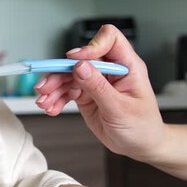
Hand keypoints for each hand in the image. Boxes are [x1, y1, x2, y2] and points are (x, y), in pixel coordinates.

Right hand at [34, 24, 166, 160]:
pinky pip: (66, 91)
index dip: (90, 47)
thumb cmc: (141, 127)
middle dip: (60, 72)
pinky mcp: (86, 94)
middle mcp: (109, 71)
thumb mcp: (120, 109)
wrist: (139, 146)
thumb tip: (80, 66)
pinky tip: (51, 108)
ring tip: (44, 102)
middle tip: (45, 87)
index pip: (109, 40)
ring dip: (53, 88)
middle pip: (79, 59)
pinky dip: (56, 99)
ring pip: (68, 75)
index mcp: (127, 66)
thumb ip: (98, 87)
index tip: (74, 61)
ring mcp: (96, 82)